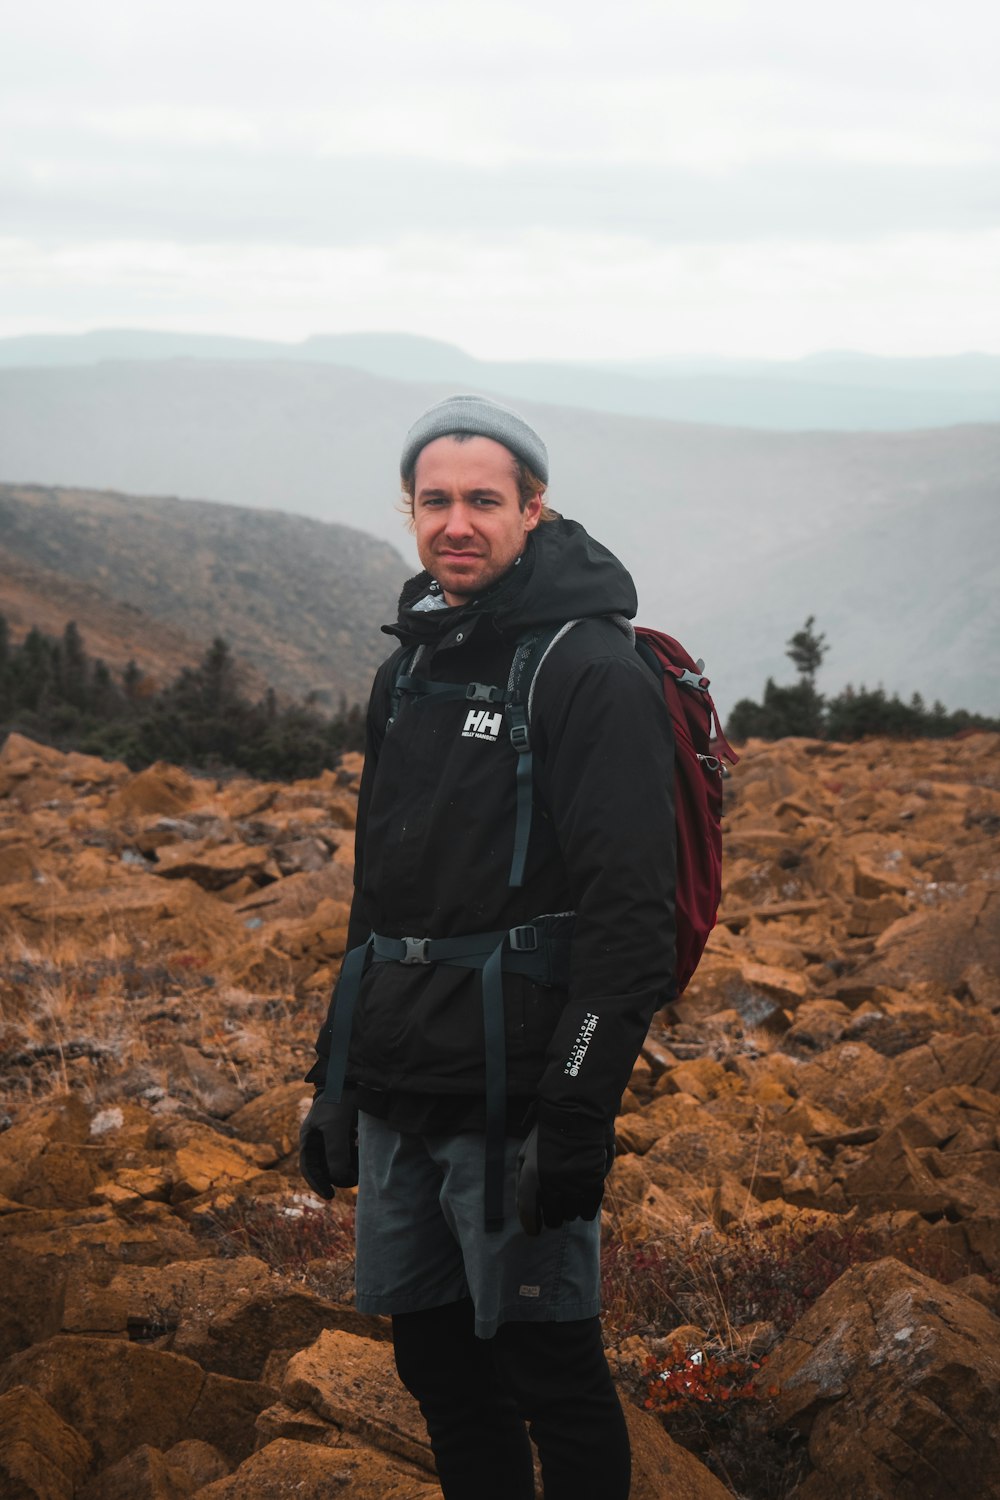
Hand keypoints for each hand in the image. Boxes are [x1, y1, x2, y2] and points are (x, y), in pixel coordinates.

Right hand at [299, 1089, 359, 1199]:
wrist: (355, 1077)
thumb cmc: (340, 1099)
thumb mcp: (335, 1126)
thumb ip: (335, 1152)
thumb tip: (338, 1178)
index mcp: (309, 1137)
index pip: (308, 1168)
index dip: (317, 1184)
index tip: (329, 1196)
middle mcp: (319, 1138)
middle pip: (325, 1167)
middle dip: (338, 1176)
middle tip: (355, 1178)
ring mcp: (333, 1135)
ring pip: (339, 1161)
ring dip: (349, 1167)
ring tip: (362, 1166)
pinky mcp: (347, 1131)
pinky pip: (350, 1152)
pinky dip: (356, 1157)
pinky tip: (364, 1152)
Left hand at [528, 1100, 614, 1231]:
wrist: (576, 1111)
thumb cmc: (547, 1135)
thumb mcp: (525, 1154)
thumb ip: (522, 1184)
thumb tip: (525, 1212)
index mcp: (530, 1174)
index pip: (528, 1214)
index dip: (531, 1226)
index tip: (534, 1231)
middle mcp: (551, 1182)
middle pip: (553, 1219)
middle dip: (552, 1217)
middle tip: (554, 1210)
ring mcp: (574, 1181)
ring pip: (571, 1215)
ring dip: (569, 1211)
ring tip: (569, 1195)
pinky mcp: (594, 1180)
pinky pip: (589, 1210)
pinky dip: (586, 1210)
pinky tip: (583, 1201)